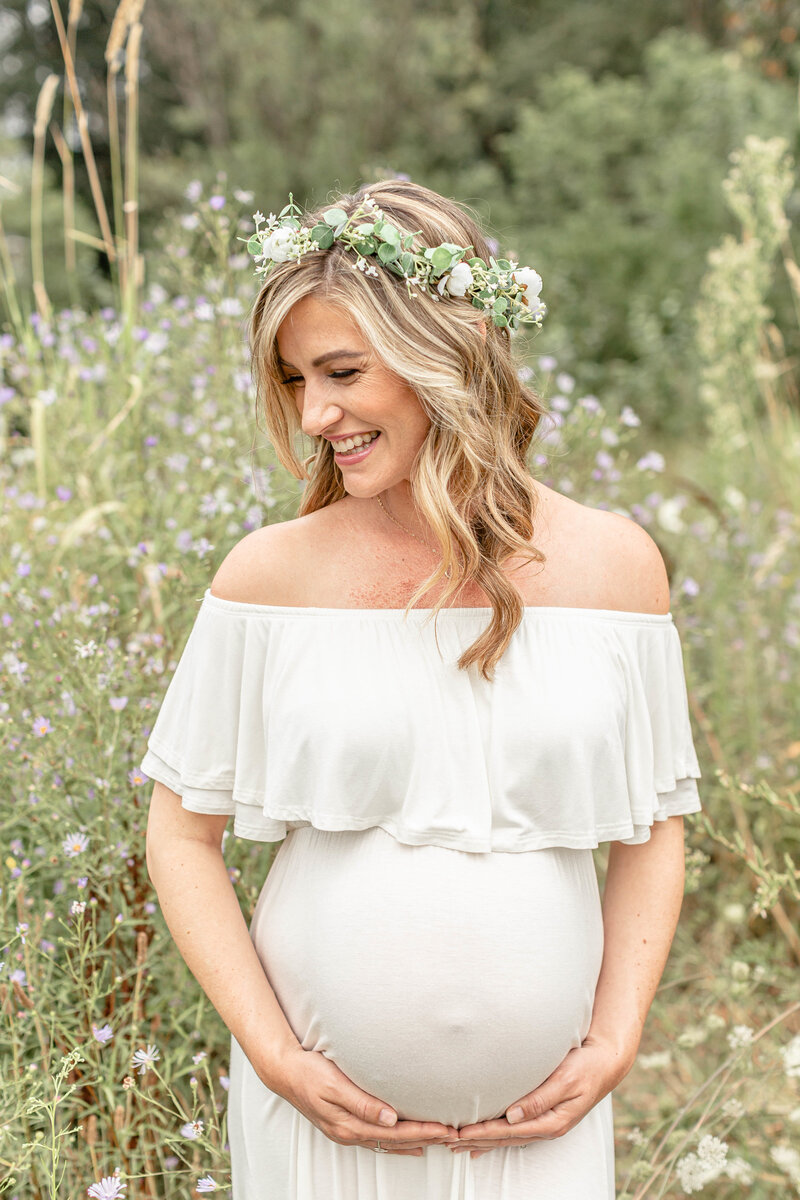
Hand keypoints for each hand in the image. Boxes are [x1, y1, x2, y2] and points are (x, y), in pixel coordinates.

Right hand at [276, 1045, 458, 1155]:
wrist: (285, 1071)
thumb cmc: (309, 1072)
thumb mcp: (335, 1085)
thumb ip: (363, 1103)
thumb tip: (390, 1118)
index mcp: (350, 1125)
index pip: (395, 1133)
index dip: (422, 1131)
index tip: (445, 1129)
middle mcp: (350, 1133)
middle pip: (395, 1141)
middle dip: (425, 1139)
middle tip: (452, 1136)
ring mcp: (347, 1131)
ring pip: (388, 1143)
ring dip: (414, 1142)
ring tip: (438, 1141)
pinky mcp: (345, 1124)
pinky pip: (378, 1139)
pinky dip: (396, 1142)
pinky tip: (408, 1143)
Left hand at [449, 1035, 633, 1159]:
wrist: (604, 1063)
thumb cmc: (585, 1068)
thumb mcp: (564, 1080)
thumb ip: (539, 1099)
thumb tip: (512, 1115)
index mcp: (551, 1122)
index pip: (510, 1131)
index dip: (484, 1133)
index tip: (461, 1133)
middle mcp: (546, 1127)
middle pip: (506, 1139)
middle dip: (477, 1141)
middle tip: (449, 1142)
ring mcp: (545, 1123)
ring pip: (508, 1137)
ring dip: (483, 1141)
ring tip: (459, 1145)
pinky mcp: (543, 1115)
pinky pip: (514, 1130)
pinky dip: (496, 1136)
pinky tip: (483, 1142)